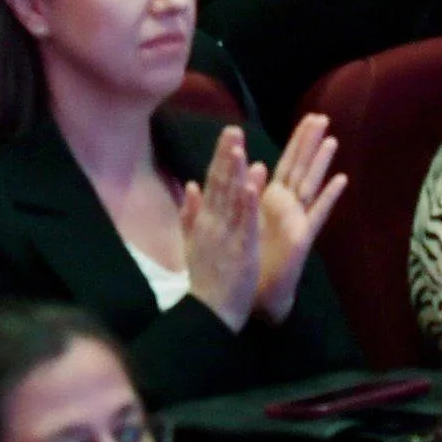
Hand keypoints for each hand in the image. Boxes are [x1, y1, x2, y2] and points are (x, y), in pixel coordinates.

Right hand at [178, 127, 268, 327]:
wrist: (209, 312)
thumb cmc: (205, 279)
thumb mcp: (193, 243)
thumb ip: (190, 214)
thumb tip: (191, 185)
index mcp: (204, 221)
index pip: (213, 183)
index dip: (221, 157)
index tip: (229, 134)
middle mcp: (213, 223)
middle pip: (220, 185)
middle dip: (227, 156)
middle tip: (234, 129)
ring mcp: (226, 236)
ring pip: (232, 199)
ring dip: (236, 172)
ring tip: (240, 147)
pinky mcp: (240, 250)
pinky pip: (245, 223)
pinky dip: (247, 203)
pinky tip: (252, 184)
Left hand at [255, 114, 345, 319]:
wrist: (254, 296)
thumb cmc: (248, 261)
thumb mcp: (241, 221)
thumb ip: (247, 194)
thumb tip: (254, 165)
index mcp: (271, 200)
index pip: (286, 163)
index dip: (297, 141)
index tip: (308, 118)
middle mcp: (287, 206)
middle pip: (301, 168)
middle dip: (310, 143)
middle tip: (322, 117)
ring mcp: (297, 220)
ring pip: (310, 185)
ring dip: (320, 163)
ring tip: (332, 140)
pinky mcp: (302, 238)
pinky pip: (317, 214)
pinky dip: (329, 197)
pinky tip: (340, 180)